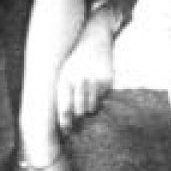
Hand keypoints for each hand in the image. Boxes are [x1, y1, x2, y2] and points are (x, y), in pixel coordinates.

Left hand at [54, 7, 115, 130]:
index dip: (65, 124)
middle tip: (79, 121)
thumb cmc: (75, 60)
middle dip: (78, 119)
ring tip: (87, 100)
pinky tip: (97, 87)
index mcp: (65, 79)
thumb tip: (65, 123)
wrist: (94, 37)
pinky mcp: (107, 78)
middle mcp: (79, 79)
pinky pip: (103, 97)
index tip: (67, 133)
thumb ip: (63, 96)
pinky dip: (100, 97)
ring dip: (89, 108)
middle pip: (79, 111)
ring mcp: (94, 79)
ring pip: (92, 107)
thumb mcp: (64, 73)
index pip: (64, 109)